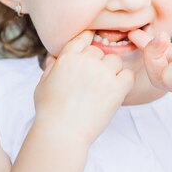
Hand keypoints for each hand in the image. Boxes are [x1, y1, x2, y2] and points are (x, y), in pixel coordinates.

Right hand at [33, 30, 134, 144]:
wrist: (61, 133)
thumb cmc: (49, 111)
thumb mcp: (43, 84)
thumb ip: (51, 67)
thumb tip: (55, 57)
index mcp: (68, 57)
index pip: (83, 38)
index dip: (88, 41)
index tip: (90, 51)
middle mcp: (86, 61)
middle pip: (100, 51)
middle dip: (98, 63)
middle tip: (92, 82)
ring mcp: (103, 73)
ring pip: (115, 60)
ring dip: (112, 71)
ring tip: (103, 88)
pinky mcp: (117, 87)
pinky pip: (128, 74)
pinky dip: (124, 81)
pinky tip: (116, 91)